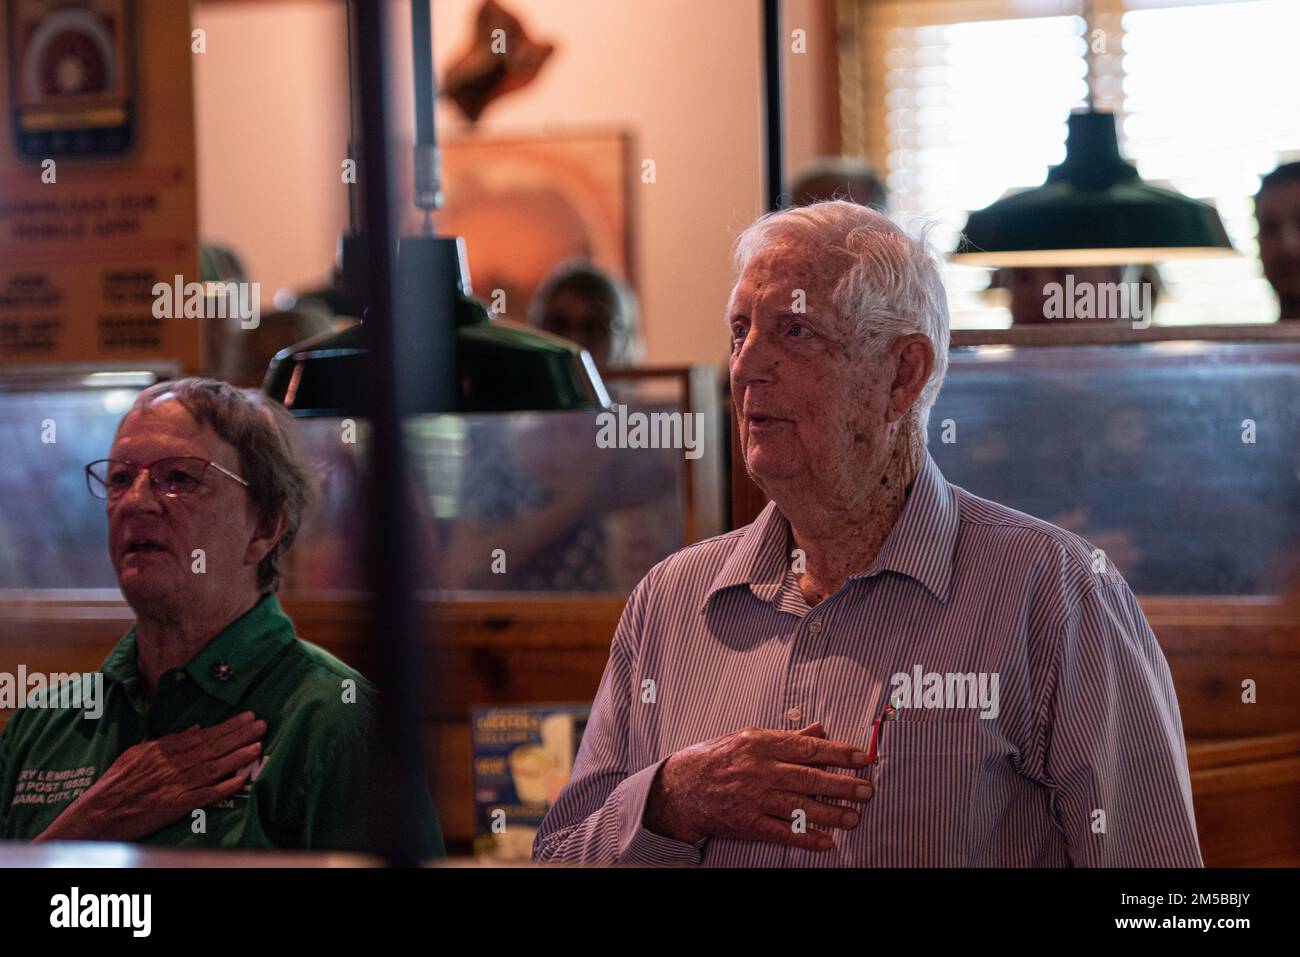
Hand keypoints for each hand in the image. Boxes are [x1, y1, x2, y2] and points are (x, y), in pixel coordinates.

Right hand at [33, 711, 267, 842]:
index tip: (248, 717)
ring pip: (213, 768)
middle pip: (213, 747)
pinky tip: (241, 780)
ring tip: (258, 746)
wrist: (99, 813)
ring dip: (238, 757)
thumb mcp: (138, 753)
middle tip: (262, 724)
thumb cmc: (116, 783)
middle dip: (240, 735)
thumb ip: (168, 741)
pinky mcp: (175, 805)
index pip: (203, 735)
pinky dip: (223, 788)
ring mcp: (175, 784)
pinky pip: (204, 795)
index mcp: (163, 749)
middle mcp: (172, 764)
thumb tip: (195, 728)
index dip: (228, 726)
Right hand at [643, 722, 873, 850]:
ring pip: (799, 805)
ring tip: (854, 817)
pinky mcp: (746, 821)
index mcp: (760, 743)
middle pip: (808, 777)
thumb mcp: (749, 738)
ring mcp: (752, 797)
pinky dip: (805, 838)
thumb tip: (820, 730)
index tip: (861, 758)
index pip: (806, 747)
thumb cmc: (717, 758)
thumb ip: (786, 737)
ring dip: (830, 813)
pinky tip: (826, 842)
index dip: (837, 753)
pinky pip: (781, 831)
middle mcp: (758, 769)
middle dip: (841, 784)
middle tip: (867, 790)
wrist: (679, 787)